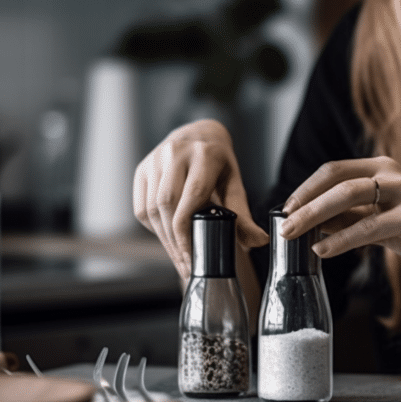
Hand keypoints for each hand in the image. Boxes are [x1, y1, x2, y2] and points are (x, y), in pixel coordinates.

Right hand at [134, 120, 268, 279]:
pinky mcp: (142, 169)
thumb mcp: (235, 184)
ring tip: (178, 258)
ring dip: (164, 239)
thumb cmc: (218, 164)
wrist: (199, 136)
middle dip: (175, 241)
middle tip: (186, 265)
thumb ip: (243, 215)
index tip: (193, 257)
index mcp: (205, 155)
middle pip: (167, 205)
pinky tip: (167, 237)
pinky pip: (141, 207)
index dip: (188, 231)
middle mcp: (176, 152)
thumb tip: (259, 241)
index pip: (192, 197)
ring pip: (151, 208)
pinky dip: (154, 227)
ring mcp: (155, 159)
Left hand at [280, 156, 400, 277]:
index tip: (285, 209)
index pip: (333, 170)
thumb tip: (311, 222)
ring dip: (314, 215)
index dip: (305, 188)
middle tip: (282, 223)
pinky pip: (368, 227)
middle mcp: (393, 173)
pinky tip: (323, 251)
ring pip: (348, 196)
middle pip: (335, 179)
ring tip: (294, 233)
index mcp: (383, 168)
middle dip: (303, 202)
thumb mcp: (380, 223)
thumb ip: (350, 219)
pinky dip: (341, 239)